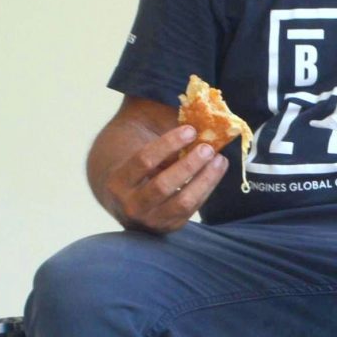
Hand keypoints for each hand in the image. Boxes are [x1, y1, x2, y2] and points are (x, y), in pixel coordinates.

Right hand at [104, 123, 228, 233]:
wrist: (121, 200)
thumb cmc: (134, 166)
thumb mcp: (137, 147)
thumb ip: (156, 131)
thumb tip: (191, 109)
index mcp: (117, 181)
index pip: (143, 160)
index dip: (169, 143)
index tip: (190, 129)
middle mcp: (130, 206)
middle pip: (164, 185)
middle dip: (189, 165)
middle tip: (208, 147)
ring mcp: (150, 221)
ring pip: (183, 202)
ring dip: (205, 180)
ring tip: (219, 160)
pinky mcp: (168, 228)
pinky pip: (192, 210)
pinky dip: (206, 189)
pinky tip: (215, 172)